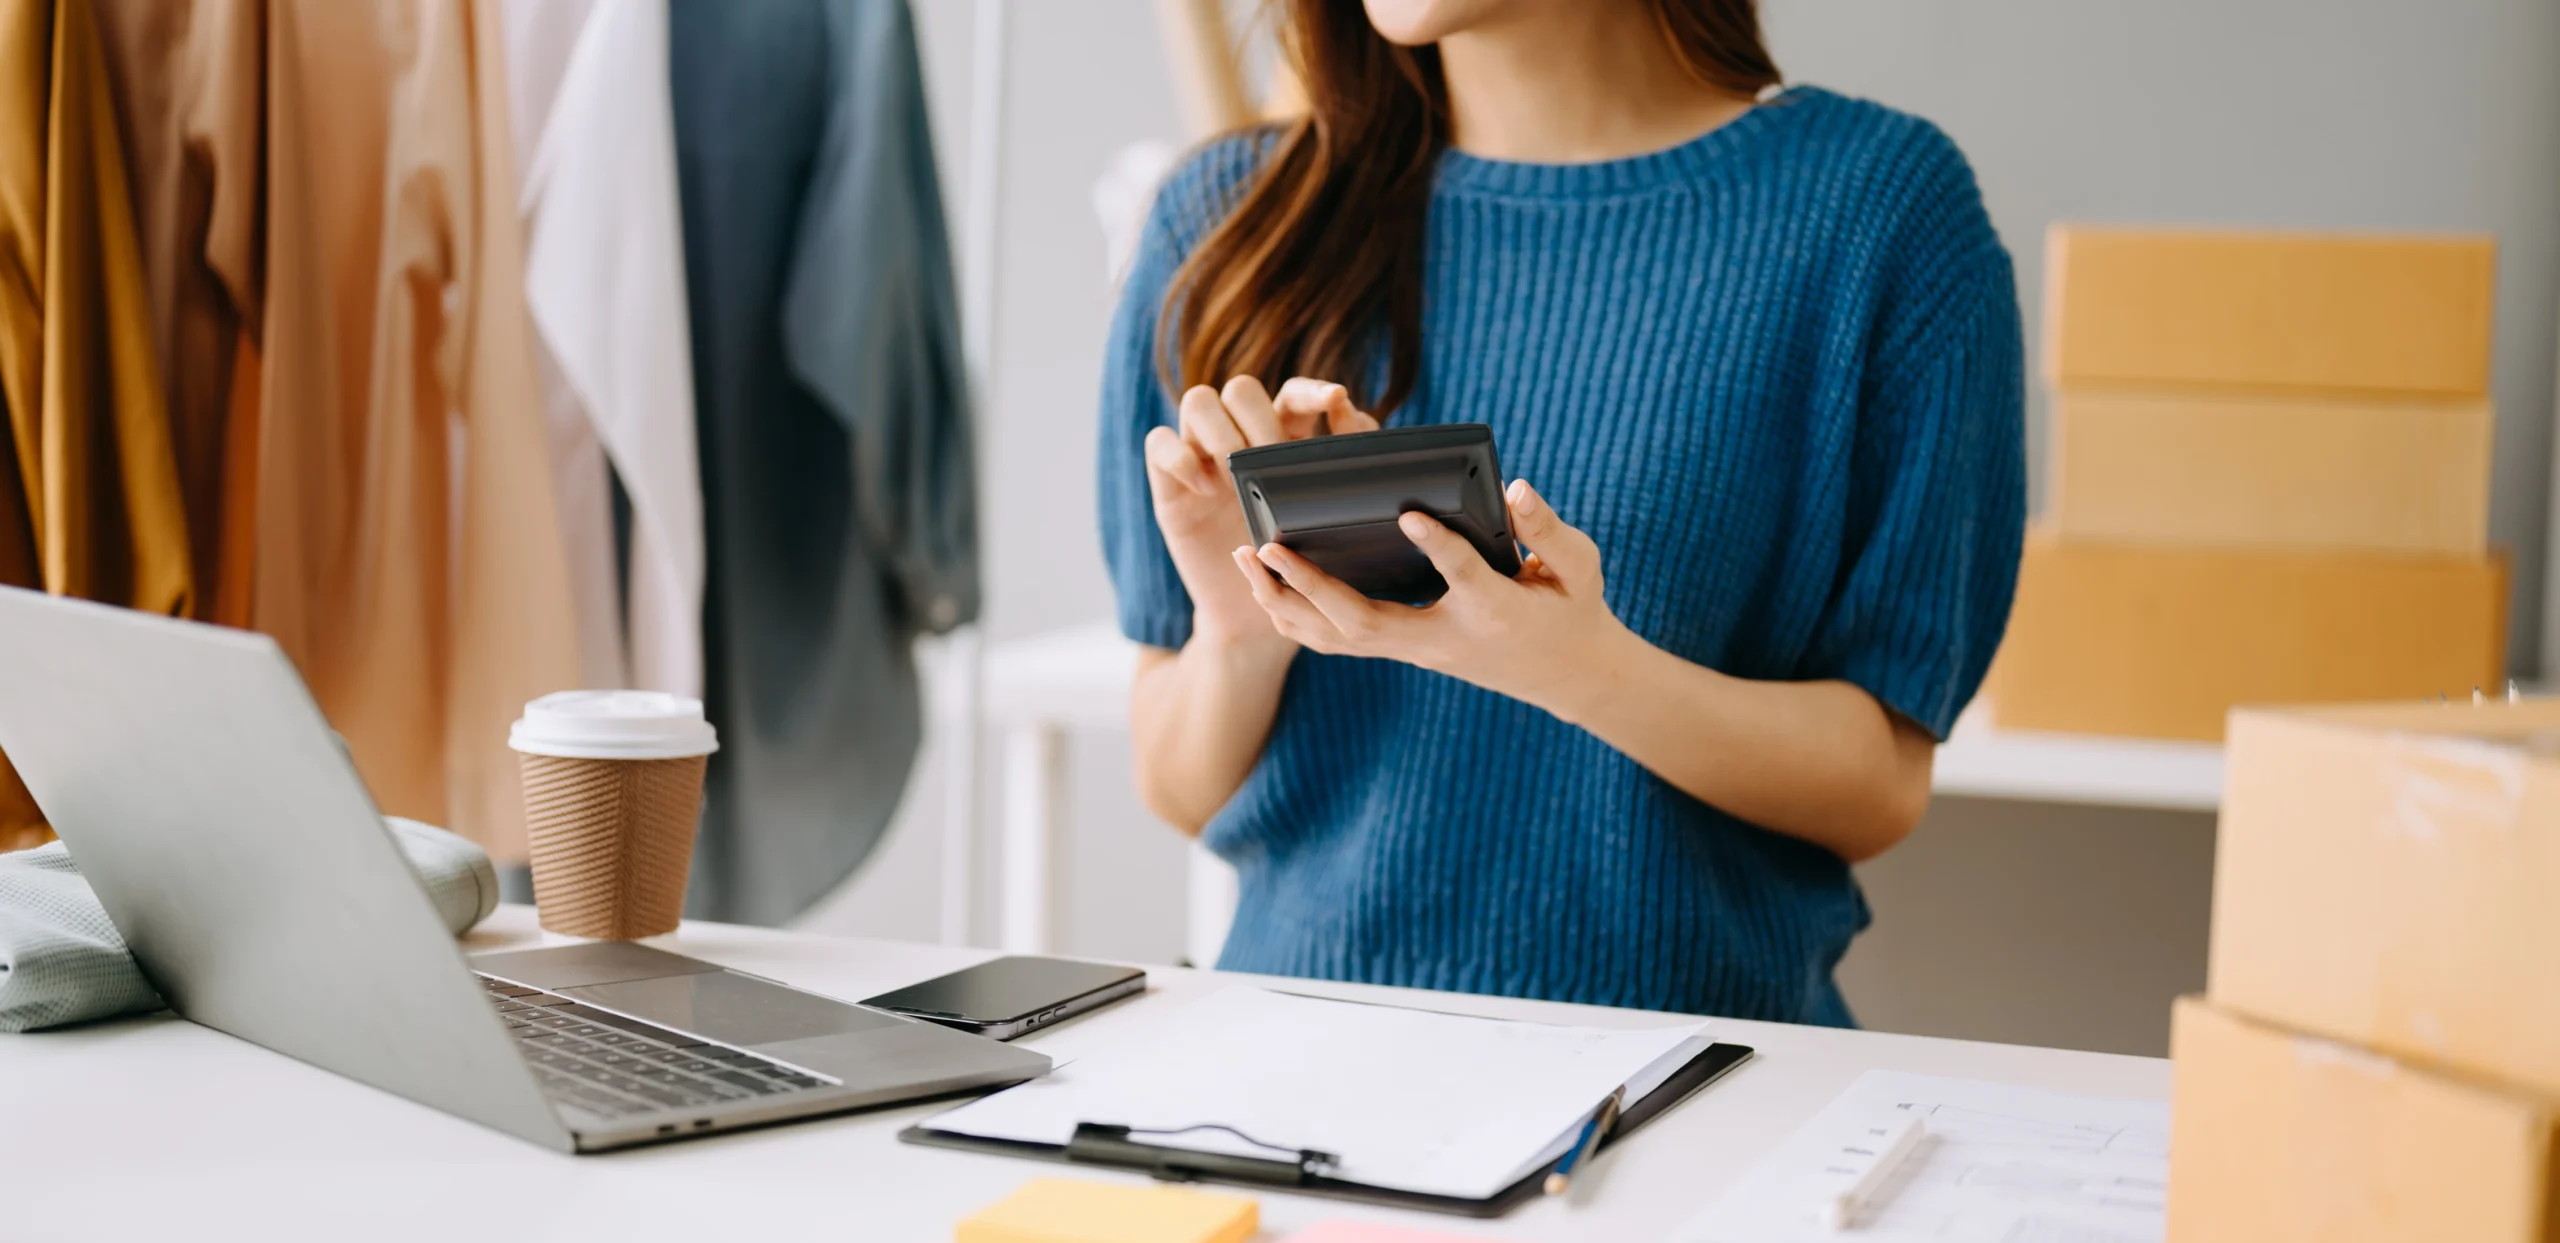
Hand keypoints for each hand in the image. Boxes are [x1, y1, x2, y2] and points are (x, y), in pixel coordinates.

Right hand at [1145, 376, 1378, 649]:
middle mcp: (1239, 440)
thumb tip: (1358, 424)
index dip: (1311, 391)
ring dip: (1220, 432)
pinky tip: (1205, 490)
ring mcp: (1201, 457)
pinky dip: (1181, 457)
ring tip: (1235, 475)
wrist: (1251, 615)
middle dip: (1261, 419)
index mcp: (1283, 442)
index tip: (1335, 401)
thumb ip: (1341, 475)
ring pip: (1198, 401)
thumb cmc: (1295, 566)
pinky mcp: (1169, 482)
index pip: (1293, 395)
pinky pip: (1158, 442)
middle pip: (1242, 388)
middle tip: (1271, 459)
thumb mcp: (1322, 523)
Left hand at [1229, 479, 1635, 718]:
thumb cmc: (1572, 609)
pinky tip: (1264, 585)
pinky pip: (1337, 641)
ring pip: (1337, 638)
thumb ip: (1549, 531)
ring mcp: (1418, 650)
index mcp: (1494, 611)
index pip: (1460, 577)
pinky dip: (1295, 616)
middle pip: (1365, 622)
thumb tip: (1516, 491)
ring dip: (1286, 602)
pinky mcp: (1403, 649)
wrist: (1567, 674)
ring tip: (1246, 559)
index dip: (1438, 546)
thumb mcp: (1580, 567)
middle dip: (1311, 585)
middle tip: (1267, 544)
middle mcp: (1443, 638)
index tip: (1410, 512)